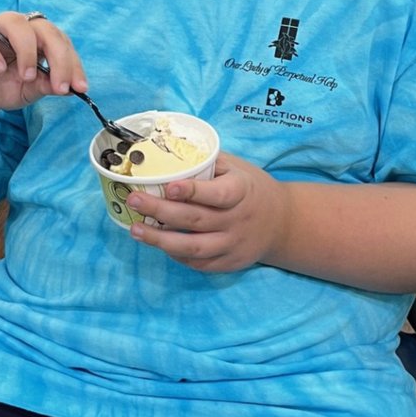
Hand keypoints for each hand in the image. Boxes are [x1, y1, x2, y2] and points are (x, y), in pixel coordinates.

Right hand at [0, 12, 87, 116]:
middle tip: (60, 85)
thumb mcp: (27, 91)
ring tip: (27, 76)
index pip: (61, 42)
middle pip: (44, 29)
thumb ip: (45, 85)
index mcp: (37, 38)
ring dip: (27, 50)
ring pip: (16, 23)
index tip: (79, 87)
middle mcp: (18, 28)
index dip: (72, 63)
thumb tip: (68, 87)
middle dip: (58, 56)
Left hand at [126, 151, 290, 272]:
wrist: (282, 223)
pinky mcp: (229, 263)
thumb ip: (207, 163)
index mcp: (242, 192)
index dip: (193, 192)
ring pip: (193, 248)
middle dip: (161, 211)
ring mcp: (233, 245)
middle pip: (195, 220)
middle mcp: (237, 221)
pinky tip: (158, 243)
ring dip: (161, 240)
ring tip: (135, 230)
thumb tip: (168, 153)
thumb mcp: (237, 167)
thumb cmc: (251, 187)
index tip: (169, 187)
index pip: (217, 194)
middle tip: (134, 200)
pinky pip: (198, 263)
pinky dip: (175, 255)